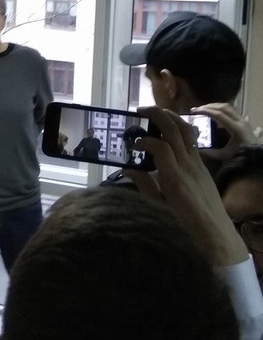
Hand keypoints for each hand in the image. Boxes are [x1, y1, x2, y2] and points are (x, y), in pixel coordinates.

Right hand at [123, 106, 247, 265]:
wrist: (215, 232)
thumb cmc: (183, 223)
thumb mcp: (158, 207)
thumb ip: (143, 185)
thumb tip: (128, 169)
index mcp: (174, 178)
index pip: (160, 147)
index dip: (144, 140)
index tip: (133, 142)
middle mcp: (188, 166)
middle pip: (175, 130)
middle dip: (158, 115)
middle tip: (140, 110)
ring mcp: (198, 163)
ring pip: (186, 130)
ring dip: (170, 117)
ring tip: (155, 112)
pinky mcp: (202, 164)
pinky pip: (192, 140)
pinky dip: (179, 128)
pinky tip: (169, 129)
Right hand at [191, 103, 257, 160]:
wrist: (256, 157)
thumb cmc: (240, 156)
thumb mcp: (223, 155)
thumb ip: (209, 152)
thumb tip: (194, 147)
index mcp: (236, 128)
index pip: (219, 114)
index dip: (206, 111)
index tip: (194, 111)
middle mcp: (240, 121)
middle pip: (224, 107)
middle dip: (209, 106)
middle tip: (197, 109)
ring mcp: (243, 120)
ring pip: (228, 107)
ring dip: (215, 106)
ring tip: (204, 109)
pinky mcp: (243, 121)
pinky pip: (231, 111)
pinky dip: (221, 110)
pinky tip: (213, 114)